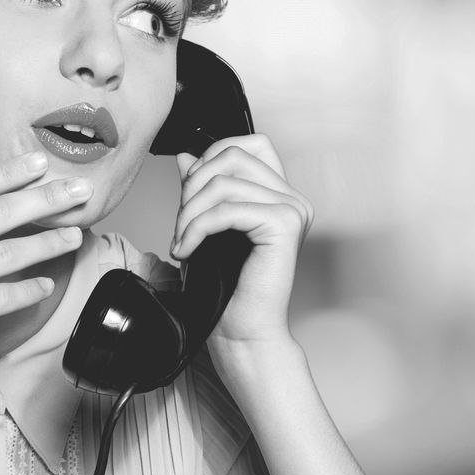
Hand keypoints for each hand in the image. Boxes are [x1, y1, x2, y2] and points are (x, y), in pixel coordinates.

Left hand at [172, 136, 312, 348]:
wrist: (241, 332)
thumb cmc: (224, 289)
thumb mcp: (204, 227)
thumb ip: (201, 190)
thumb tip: (184, 156)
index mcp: (280, 195)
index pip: (251, 143)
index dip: (214, 156)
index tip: (191, 191)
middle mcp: (292, 198)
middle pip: (233, 156)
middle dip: (194, 186)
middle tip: (181, 224)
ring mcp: (292, 210)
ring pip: (224, 182)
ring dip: (190, 212)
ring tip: (182, 242)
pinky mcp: (284, 225)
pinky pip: (227, 210)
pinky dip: (197, 228)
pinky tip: (187, 250)